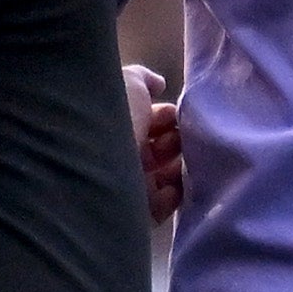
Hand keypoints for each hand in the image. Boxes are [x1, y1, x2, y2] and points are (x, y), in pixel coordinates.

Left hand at [125, 63, 184, 223]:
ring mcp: (130, 185)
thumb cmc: (114, 117)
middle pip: (160, 148)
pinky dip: (179, 191)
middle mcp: (121, 155)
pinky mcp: (139, 211)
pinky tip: (186, 180)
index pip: (149, 120)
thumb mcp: (128, 82)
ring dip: (184, 165)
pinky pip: (167, 202)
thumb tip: (159, 84)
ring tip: (194, 158)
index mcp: (116, 124)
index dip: (169, 115)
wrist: (98, 166)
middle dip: (179, 140)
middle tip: (191, 137)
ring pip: (167, 174)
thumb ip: (145, 79)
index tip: (183, 114)